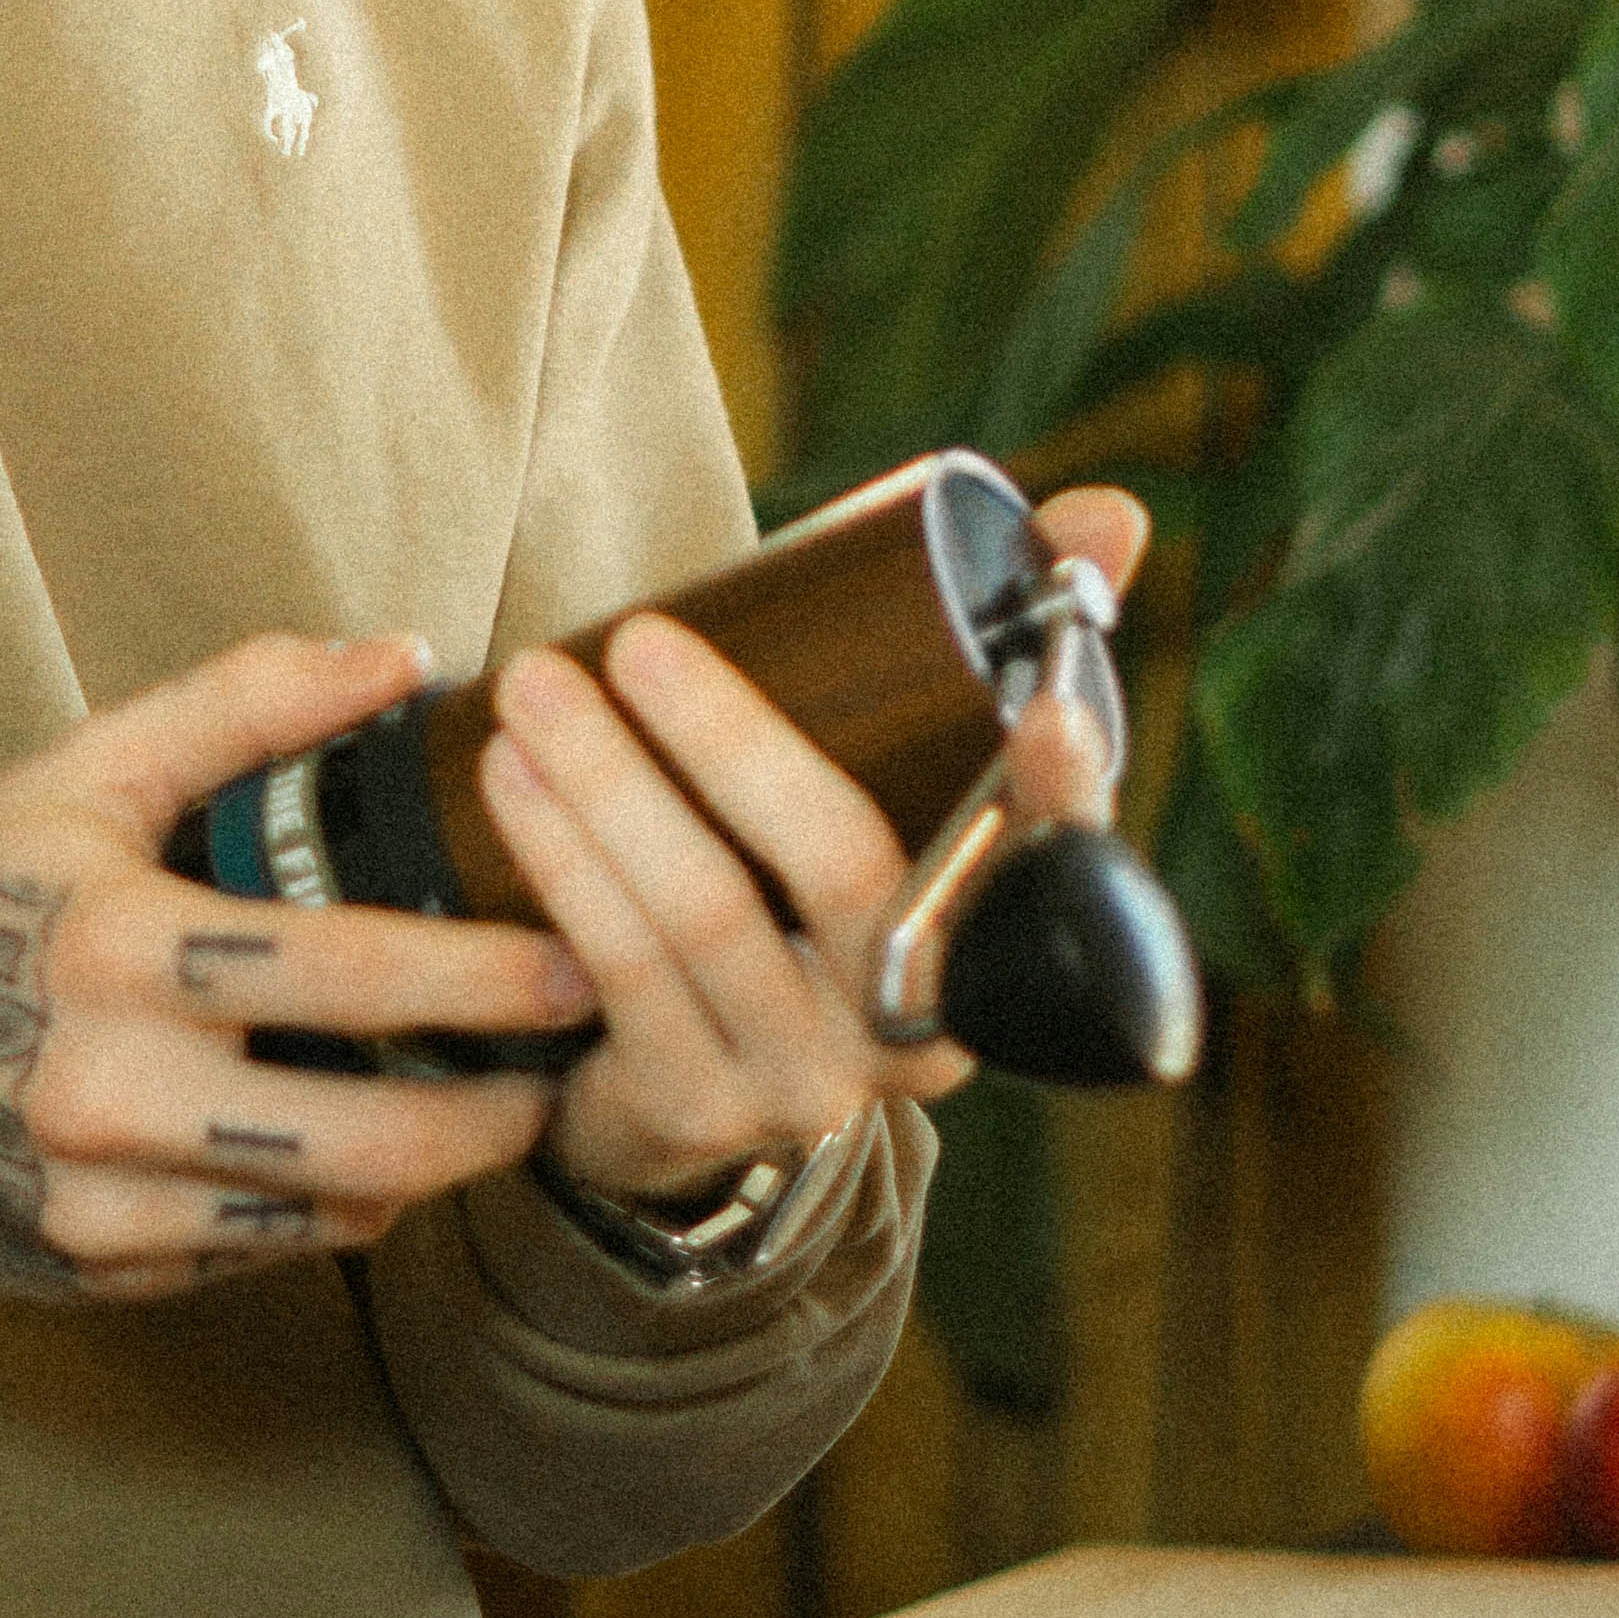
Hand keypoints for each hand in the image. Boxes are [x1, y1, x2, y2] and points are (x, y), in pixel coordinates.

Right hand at [0, 632, 593, 1304]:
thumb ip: (249, 702)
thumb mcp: (89, 771)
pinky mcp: (98, 1270)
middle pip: (361, 1141)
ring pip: (324, 1217)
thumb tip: (408, 656)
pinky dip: (324, 1210)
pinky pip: (258, 1254)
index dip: (480, 982)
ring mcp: (100, 1200)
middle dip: (488, 1120)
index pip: (343, 975)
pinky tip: (355, 1155)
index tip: (574, 970)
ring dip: (420, 1174)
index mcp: (118, 948)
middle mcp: (109, 1090)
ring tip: (481, 1116)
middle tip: (557, 1076)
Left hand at [488, 486, 1152, 1210]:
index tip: (1049, 706)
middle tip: (637, 638)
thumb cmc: (813, 865)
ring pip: (706, 915)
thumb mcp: (901, 768)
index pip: (1057, 857)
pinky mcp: (699, 1106)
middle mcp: (926, 1024)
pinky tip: (508, 777)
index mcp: (1001, 935)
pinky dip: (560, 858)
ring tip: (536, 684)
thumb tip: (1110, 512)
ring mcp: (813, 1080)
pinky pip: (620, 970)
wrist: (696, 1061)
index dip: (1062, 791)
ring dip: (606, 786)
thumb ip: (995, 636)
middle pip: (846, 869)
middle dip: (731, 739)